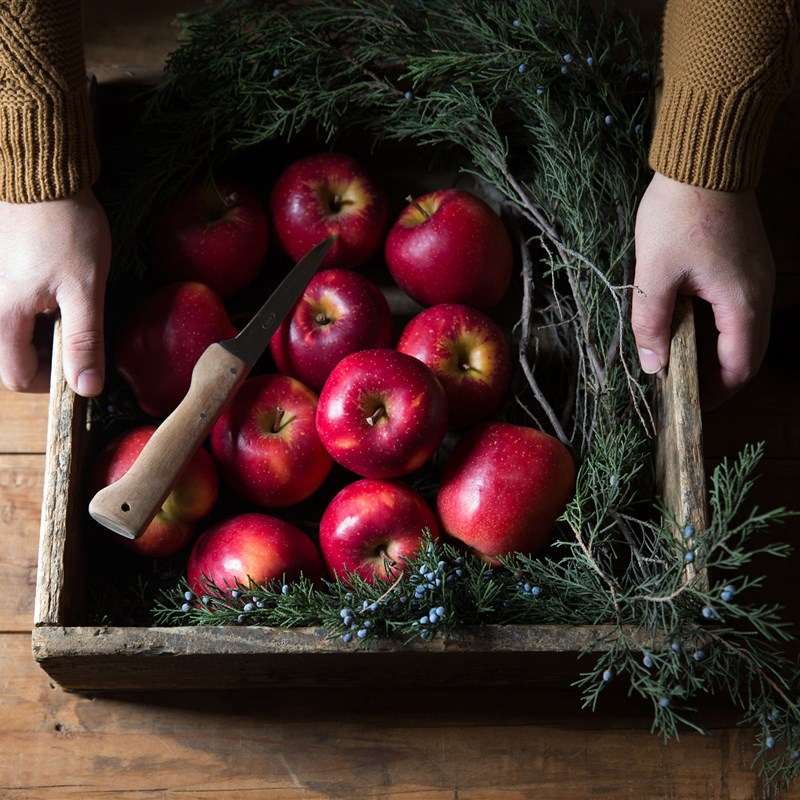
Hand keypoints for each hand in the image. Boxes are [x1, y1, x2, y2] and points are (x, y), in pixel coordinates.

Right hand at [0, 188, 110, 395]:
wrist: (46, 178)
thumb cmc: (67, 229)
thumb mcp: (85, 290)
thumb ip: (84, 341)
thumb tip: (86, 387)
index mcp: (4, 315)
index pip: (17, 378)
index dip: (53, 383)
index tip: (83, 369)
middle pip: (16, 358)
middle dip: (53, 357)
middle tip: (84, 333)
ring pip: (20, 336)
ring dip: (50, 335)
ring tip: (75, 308)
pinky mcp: (4, 279)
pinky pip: (20, 313)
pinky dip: (44, 315)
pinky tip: (63, 295)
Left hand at [632, 172, 774, 410]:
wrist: (704, 159)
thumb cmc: (677, 214)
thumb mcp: (654, 274)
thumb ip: (652, 323)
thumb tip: (654, 365)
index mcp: (742, 303)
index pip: (739, 367)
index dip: (714, 393)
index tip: (685, 405)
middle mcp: (758, 294)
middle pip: (744, 354)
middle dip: (713, 376)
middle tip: (676, 386)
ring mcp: (755, 278)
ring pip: (740, 332)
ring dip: (712, 351)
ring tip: (674, 358)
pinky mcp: (745, 265)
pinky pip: (735, 309)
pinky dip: (714, 327)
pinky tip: (684, 325)